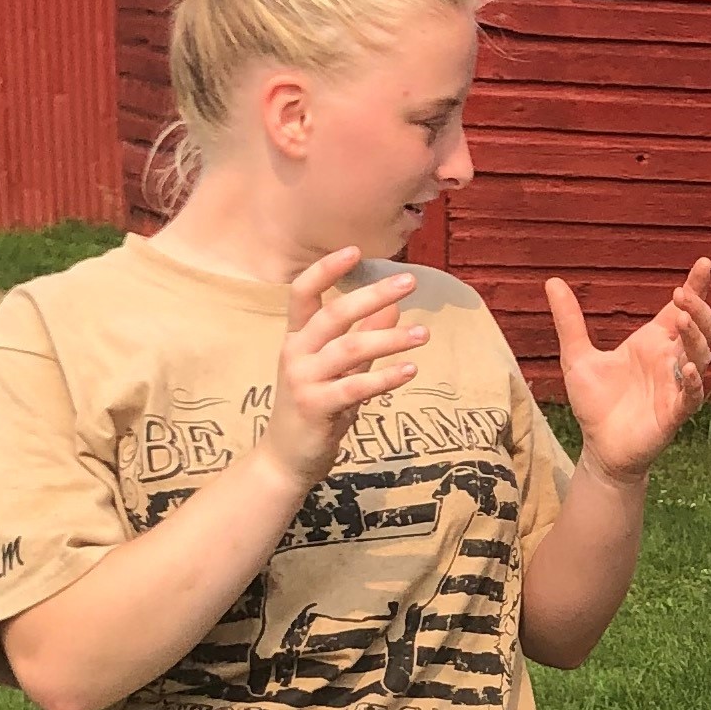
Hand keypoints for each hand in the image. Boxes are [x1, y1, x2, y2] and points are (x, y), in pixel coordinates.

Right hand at [263, 251, 425, 489]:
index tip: (356, 250)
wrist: (287, 459)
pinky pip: (355, 388)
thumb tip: (393, 305)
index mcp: (297, 338)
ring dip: (389, 338)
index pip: (303, 293)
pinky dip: (385, 377)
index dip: (326, 269)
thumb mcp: (340, 369)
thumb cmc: (315, 408)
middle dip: (372, 295)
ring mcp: (303, 380)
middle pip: (334, 314)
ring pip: (349, 350)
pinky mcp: (315, 407)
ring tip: (424, 334)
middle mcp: (295, 353)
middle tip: (409, 281)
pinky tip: (410, 369)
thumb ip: (363, 336)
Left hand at [545, 257, 710, 477]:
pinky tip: (686, 367)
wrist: (599, 448)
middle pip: (701, 328)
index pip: (681, 310)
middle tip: (682, 293)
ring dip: (696, 336)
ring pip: (701, 355)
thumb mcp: (577, 357)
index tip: (704, 262)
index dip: (697, 287)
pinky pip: (692, 395)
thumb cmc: (595, 404)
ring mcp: (676, 386)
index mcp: (653, 343)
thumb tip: (552, 281)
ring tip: (683, 320)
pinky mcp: (675, 413)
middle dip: (699, 308)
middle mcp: (670, 360)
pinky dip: (693, 381)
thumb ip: (569, 321)